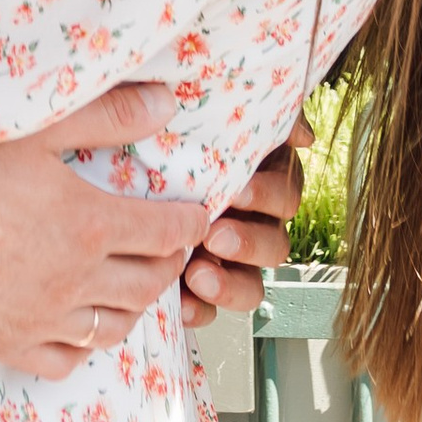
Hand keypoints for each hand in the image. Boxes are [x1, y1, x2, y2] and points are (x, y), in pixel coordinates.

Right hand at [0, 82, 202, 377]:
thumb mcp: (34, 123)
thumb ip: (107, 116)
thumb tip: (167, 106)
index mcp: (88, 225)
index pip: (165, 232)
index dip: (189, 222)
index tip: (197, 212)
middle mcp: (73, 283)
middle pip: (148, 283)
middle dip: (170, 263)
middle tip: (173, 245)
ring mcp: (39, 321)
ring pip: (113, 327)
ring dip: (135, 304)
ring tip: (135, 281)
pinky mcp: (3, 344)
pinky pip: (65, 361)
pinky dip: (86, 345)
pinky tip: (83, 324)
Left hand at [177, 113, 309, 328]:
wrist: (117, 170)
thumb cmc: (171, 133)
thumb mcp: (211, 111)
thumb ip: (265, 118)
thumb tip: (304, 137)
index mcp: (262, 181)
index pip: (286, 194)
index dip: (267, 196)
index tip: (239, 192)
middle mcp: (253, 224)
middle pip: (275, 245)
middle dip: (249, 243)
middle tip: (216, 236)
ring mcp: (229, 261)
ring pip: (252, 285)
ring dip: (230, 284)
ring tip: (198, 275)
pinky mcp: (200, 288)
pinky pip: (210, 310)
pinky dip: (200, 310)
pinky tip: (182, 303)